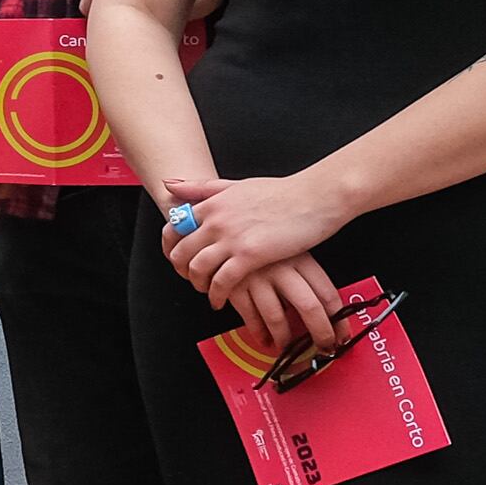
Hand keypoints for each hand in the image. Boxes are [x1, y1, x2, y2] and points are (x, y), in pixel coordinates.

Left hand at [156, 170, 347, 317]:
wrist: (314, 197)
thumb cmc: (281, 192)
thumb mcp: (237, 184)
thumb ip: (204, 188)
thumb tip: (171, 184)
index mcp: (213, 203)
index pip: (174, 228)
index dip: (170, 248)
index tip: (177, 258)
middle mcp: (216, 219)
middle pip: (181, 252)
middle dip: (181, 271)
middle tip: (190, 279)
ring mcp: (232, 237)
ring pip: (197, 268)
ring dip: (198, 284)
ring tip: (207, 291)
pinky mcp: (250, 255)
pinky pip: (222, 281)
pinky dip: (217, 295)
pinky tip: (221, 300)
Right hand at [225, 257, 344, 357]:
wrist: (226, 228)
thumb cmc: (265, 245)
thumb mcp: (290, 252)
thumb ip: (305, 278)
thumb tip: (326, 314)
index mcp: (301, 258)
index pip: (328, 294)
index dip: (339, 321)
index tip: (341, 337)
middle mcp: (281, 267)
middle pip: (309, 307)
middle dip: (320, 334)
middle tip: (323, 348)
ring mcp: (257, 277)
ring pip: (276, 317)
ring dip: (284, 338)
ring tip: (287, 346)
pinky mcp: (234, 285)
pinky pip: (250, 317)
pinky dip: (258, 333)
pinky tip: (264, 338)